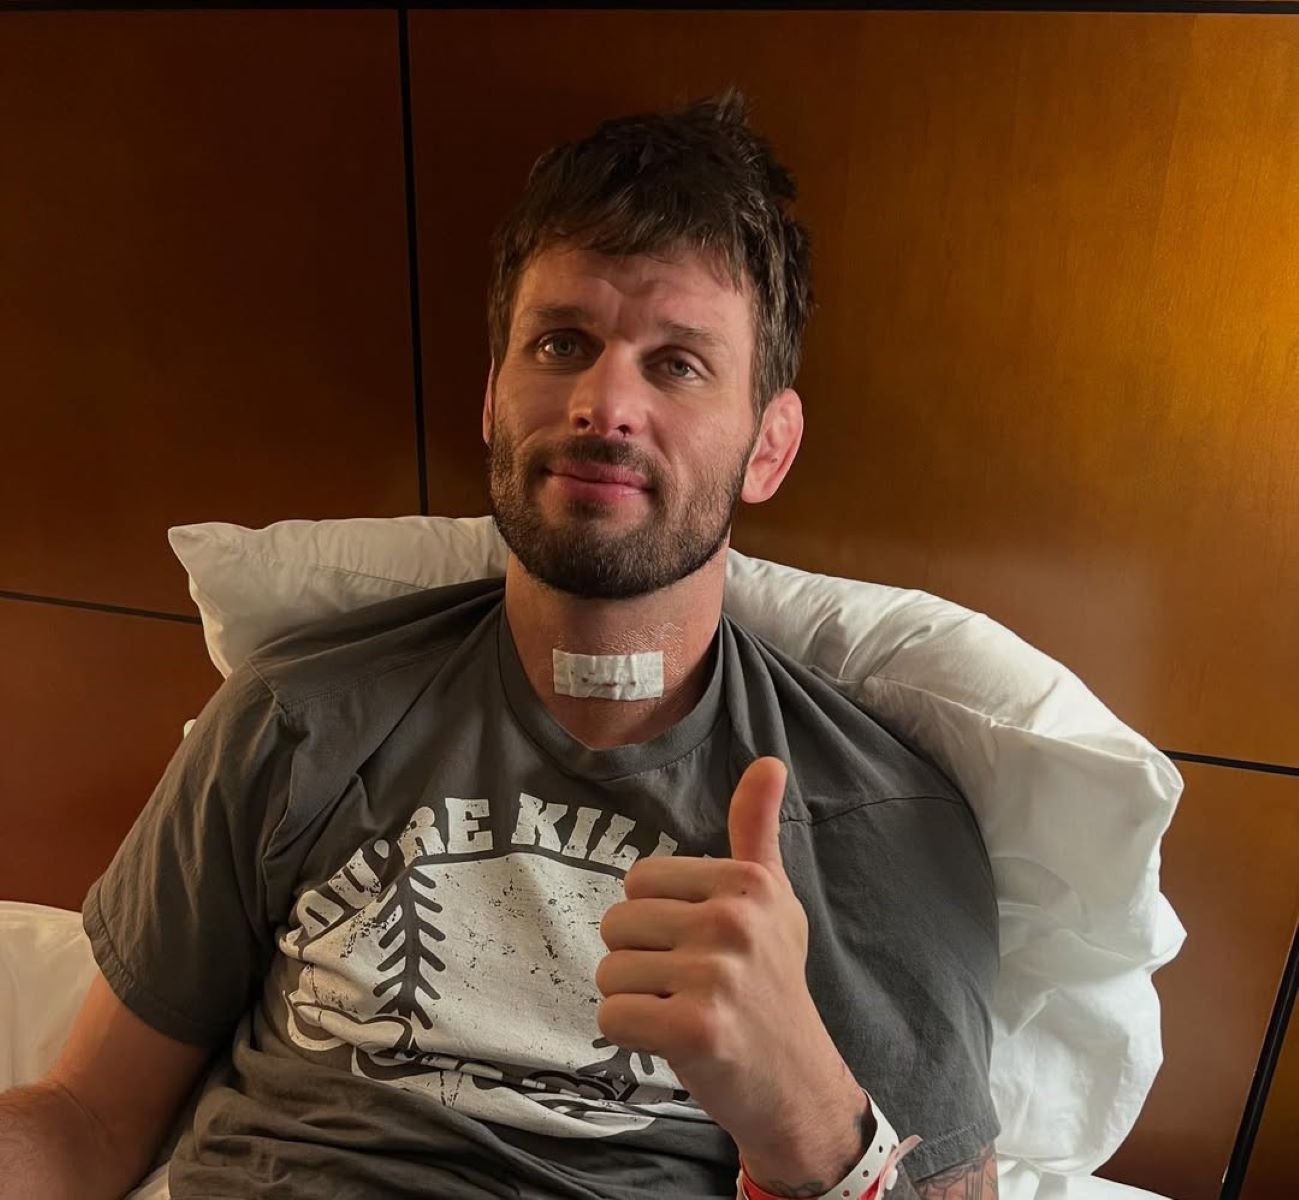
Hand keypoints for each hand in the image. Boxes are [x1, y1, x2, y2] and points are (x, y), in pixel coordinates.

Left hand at [595, 757, 863, 1163]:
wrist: (797, 1081)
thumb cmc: (773, 983)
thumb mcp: (774, 899)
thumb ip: (756, 829)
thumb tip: (770, 761)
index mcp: (747, 882)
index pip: (639, 879)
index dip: (655, 917)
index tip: (697, 945)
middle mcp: (733, 921)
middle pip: (618, 922)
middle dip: (639, 958)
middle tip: (687, 984)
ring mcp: (715, 975)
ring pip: (609, 970)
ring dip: (633, 997)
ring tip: (680, 1009)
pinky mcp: (693, 1028)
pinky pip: (611, 1015)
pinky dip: (629, 1034)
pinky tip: (671, 1039)